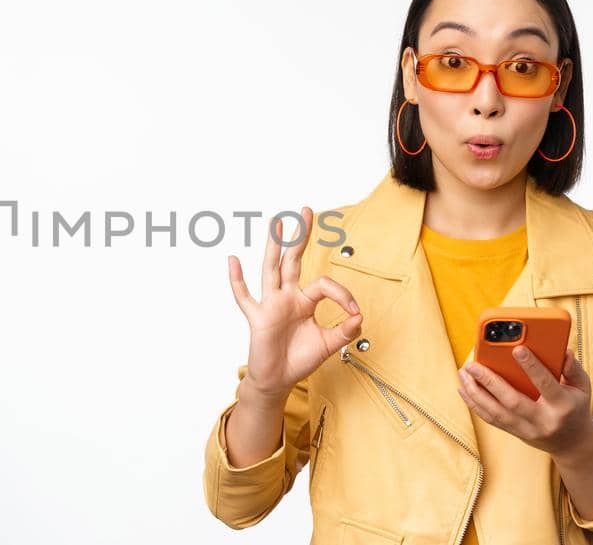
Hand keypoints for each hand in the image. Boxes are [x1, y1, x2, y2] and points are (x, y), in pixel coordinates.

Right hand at [228, 206, 363, 401]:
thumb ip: (344, 331)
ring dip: (274, 246)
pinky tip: (233, 260)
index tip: (354, 312)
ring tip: (277, 222)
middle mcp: (286, 297)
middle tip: (306, 211)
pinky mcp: (258, 318)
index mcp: (304, 301)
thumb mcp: (328, 345)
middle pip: (293, 260)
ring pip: (271, 269)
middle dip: (300, 237)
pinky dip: (237, 280)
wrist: (279, 380)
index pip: (324, 285)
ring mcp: (270, 305)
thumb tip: (359, 317)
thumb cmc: (299, 360)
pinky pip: (244, 297)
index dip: (342, 295)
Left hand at [456, 347, 592, 455]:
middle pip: (512, 402)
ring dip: (475, 393)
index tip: (517, 349)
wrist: (572, 443)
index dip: (532, 367)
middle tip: (472, 365)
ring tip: (463, 374)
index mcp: (562, 406)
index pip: (546, 384)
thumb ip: (573, 368)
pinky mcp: (515, 433)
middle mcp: (543, 420)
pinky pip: (491, 420)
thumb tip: (562, 350)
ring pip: (496, 413)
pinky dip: (475, 404)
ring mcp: (527, 430)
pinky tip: (463, 389)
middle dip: (490, 382)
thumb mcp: (582, 387)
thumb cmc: (575, 408)